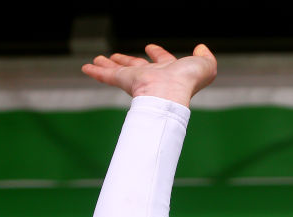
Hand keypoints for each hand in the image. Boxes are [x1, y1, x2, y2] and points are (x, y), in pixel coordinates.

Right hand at [81, 43, 216, 106]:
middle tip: (116, 56)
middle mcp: (153, 77)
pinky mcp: (124, 82)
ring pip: (119, 70)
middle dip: (127, 60)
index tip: (150, 47)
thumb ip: (206, 58)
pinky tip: (86, 68)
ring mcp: (138, 80)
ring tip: (97, 60)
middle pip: (136, 66)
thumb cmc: (188, 81)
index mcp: (171, 72)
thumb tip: (201, 48)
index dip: (158, 54)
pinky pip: (107, 76)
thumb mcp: (204, 67)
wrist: (170, 94)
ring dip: (109, 65)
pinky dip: (96, 72)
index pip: (162, 61)